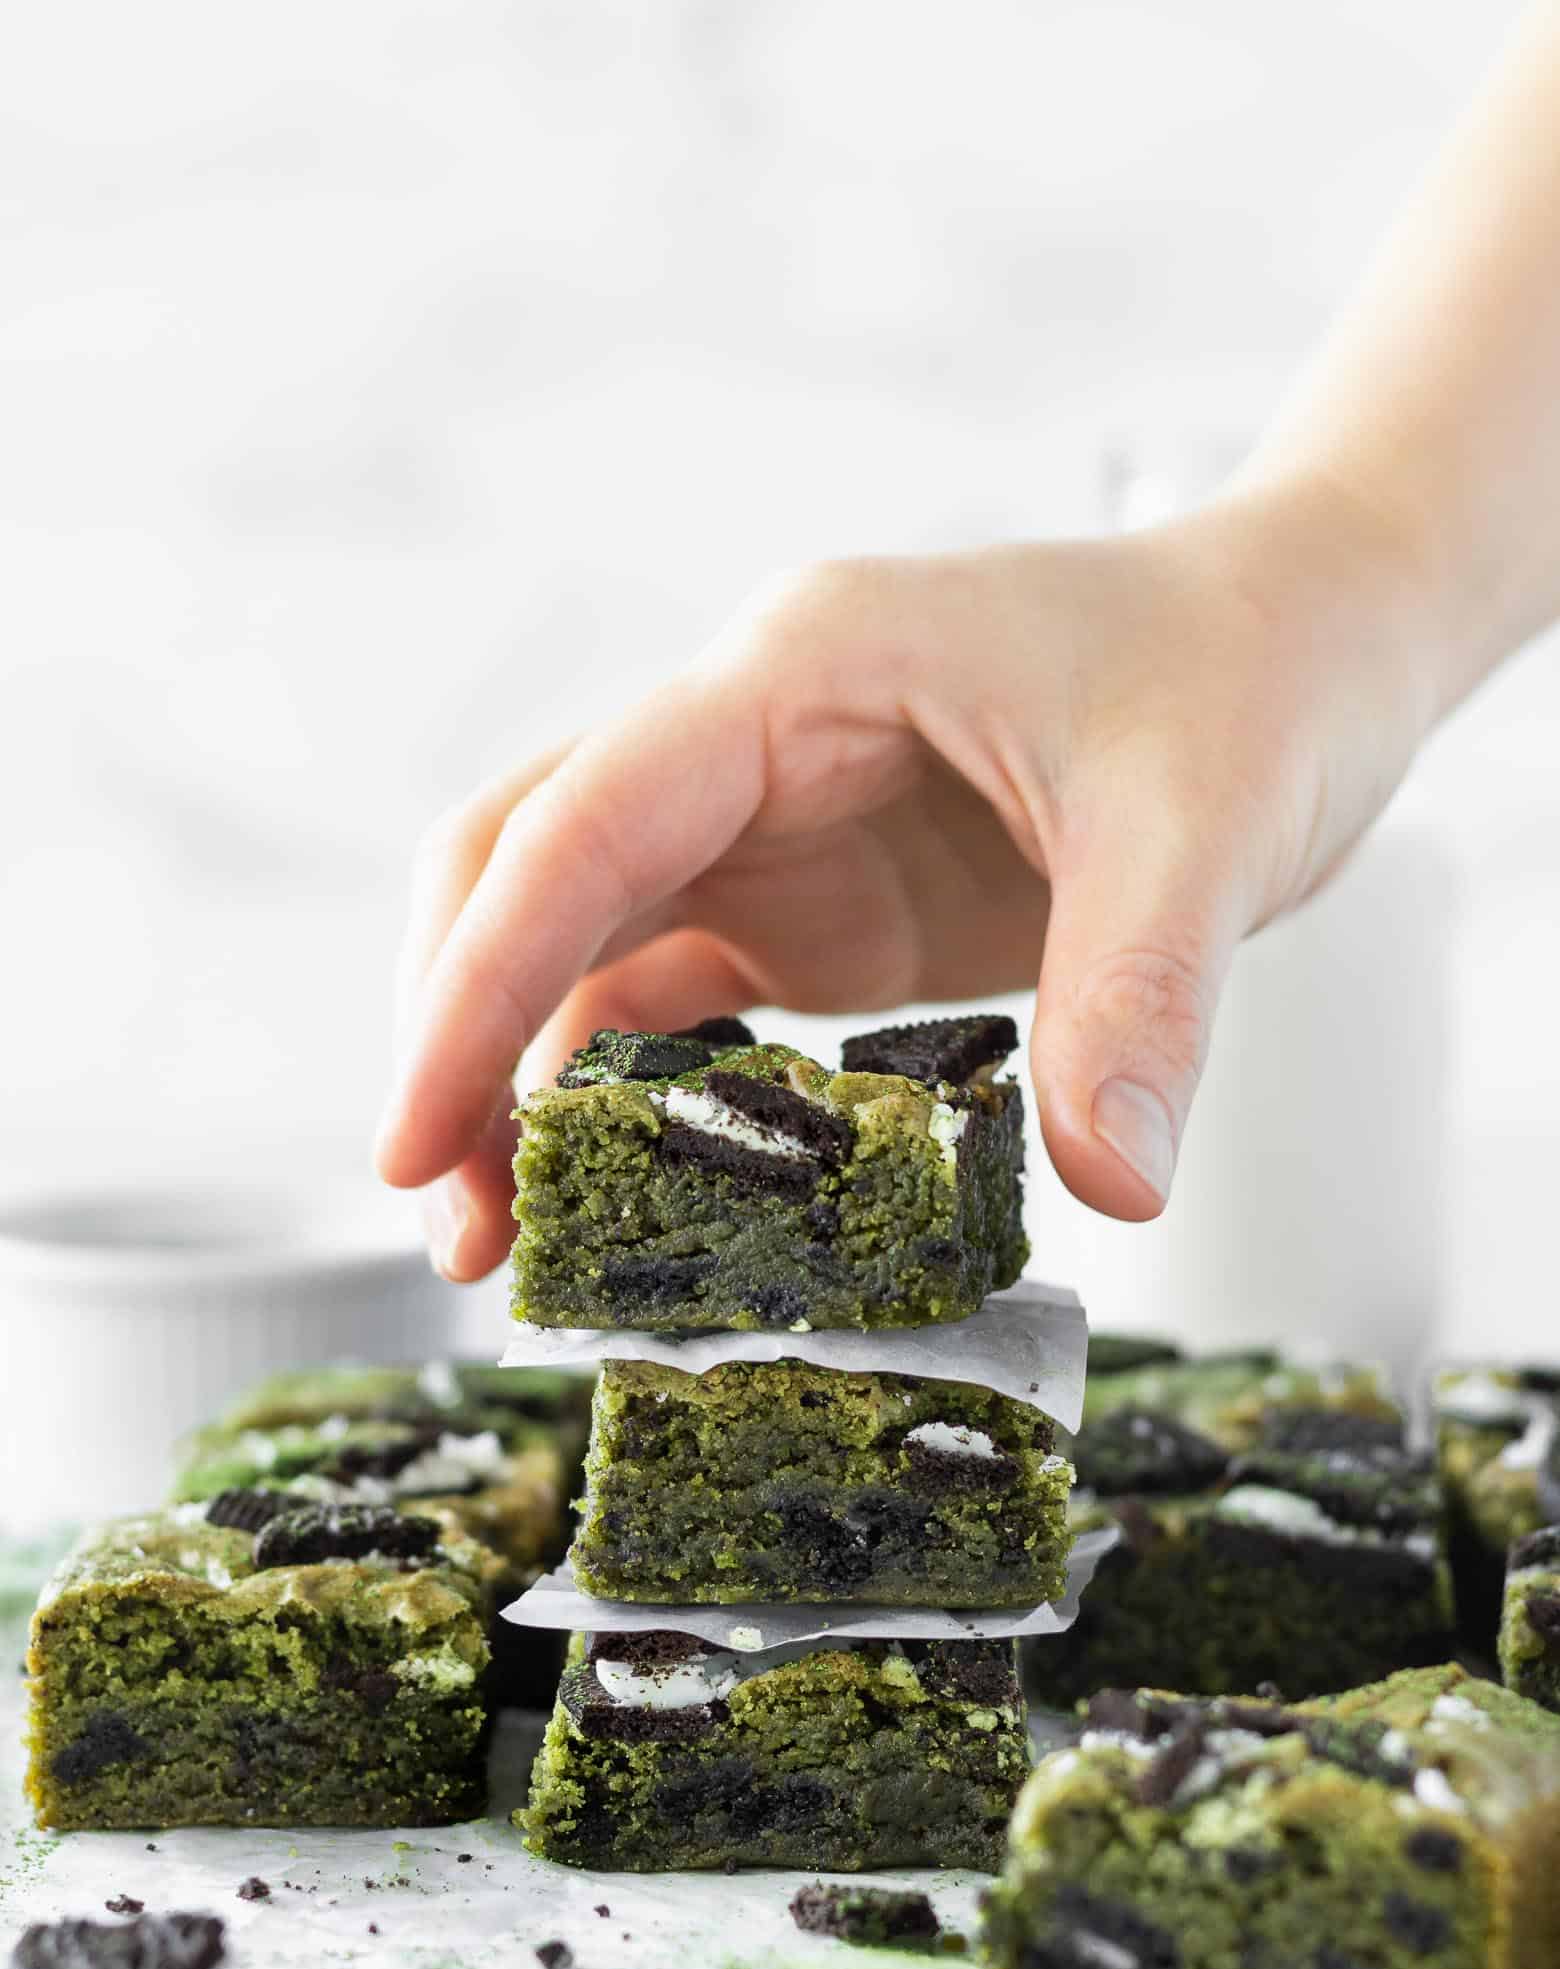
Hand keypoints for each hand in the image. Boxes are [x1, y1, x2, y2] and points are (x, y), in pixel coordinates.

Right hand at [376, 476, 1430, 1279]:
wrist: (1308, 639)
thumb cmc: (1250, 673)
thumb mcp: (1207, 822)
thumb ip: (1145, 994)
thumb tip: (1111, 1185)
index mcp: (798, 674)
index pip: (580, 823)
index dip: (474, 983)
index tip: (410, 1139)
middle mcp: (749, 744)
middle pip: (522, 871)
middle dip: (456, 1035)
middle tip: (451, 1220)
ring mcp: (773, 828)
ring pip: (578, 946)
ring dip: (525, 1086)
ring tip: (506, 1248)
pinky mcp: (817, 907)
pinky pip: (677, 1003)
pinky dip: (630, 1103)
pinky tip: (624, 1204)